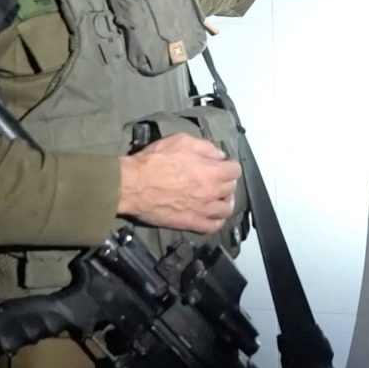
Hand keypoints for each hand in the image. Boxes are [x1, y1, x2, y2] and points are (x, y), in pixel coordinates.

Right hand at [117, 133, 241, 233]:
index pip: (235, 170)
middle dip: (226, 182)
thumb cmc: (154, 160)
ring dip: (225, 202)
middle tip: (216, 179)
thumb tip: (219, 155)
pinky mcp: (191, 223)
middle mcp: (211, 192)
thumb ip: (205, 147)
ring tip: (218, 198)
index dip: (229, 166)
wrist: (132, 184)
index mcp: (211, 171)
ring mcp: (202, 209)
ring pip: (227, 209)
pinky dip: (217, 221)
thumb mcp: (181, 141)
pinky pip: (213, 226)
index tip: (222, 165)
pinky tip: (212, 215)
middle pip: (231, 188)